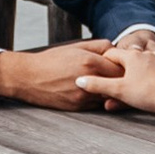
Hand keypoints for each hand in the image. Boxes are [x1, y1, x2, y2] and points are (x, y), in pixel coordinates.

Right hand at [0, 37, 128, 110]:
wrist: (28, 77)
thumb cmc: (52, 60)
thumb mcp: (75, 46)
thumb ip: (99, 46)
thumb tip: (115, 49)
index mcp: (89, 62)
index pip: (120, 66)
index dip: (124, 67)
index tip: (125, 66)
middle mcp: (89, 80)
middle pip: (118, 83)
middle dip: (122, 80)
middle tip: (126, 78)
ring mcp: (83, 96)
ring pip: (109, 97)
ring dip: (113, 92)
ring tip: (114, 88)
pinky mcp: (77, 107)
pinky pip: (97, 105)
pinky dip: (100, 100)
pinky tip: (98, 94)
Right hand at [93, 32, 154, 112]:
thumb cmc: (146, 94)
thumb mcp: (118, 91)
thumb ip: (97, 85)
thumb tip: (79, 81)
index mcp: (131, 55)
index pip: (111, 53)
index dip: (102, 61)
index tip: (96, 70)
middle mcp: (144, 52)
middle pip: (126, 53)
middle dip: (118, 61)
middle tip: (111, 71)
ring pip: (143, 52)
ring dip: (135, 57)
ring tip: (130, 66)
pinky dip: (150, 60)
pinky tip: (149, 66)